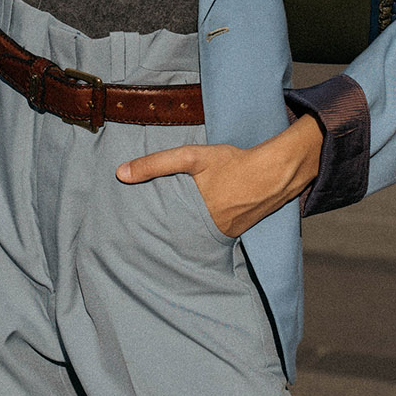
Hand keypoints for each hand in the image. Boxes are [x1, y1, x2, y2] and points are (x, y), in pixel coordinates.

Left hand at [115, 114, 323, 238]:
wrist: (275, 172)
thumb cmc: (232, 163)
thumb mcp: (192, 158)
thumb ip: (156, 164)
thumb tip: (121, 173)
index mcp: (194, 218)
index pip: (161, 230)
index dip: (146, 231)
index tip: (129, 232)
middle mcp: (209, 233)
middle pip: (177, 236)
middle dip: (162, 236)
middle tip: (143, 235)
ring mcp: (224, 235)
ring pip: (194, 237)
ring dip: (182, 233)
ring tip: (165, 230)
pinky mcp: (235, 231)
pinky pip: (212, 235)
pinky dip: (201, 230)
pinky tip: (196, 223)